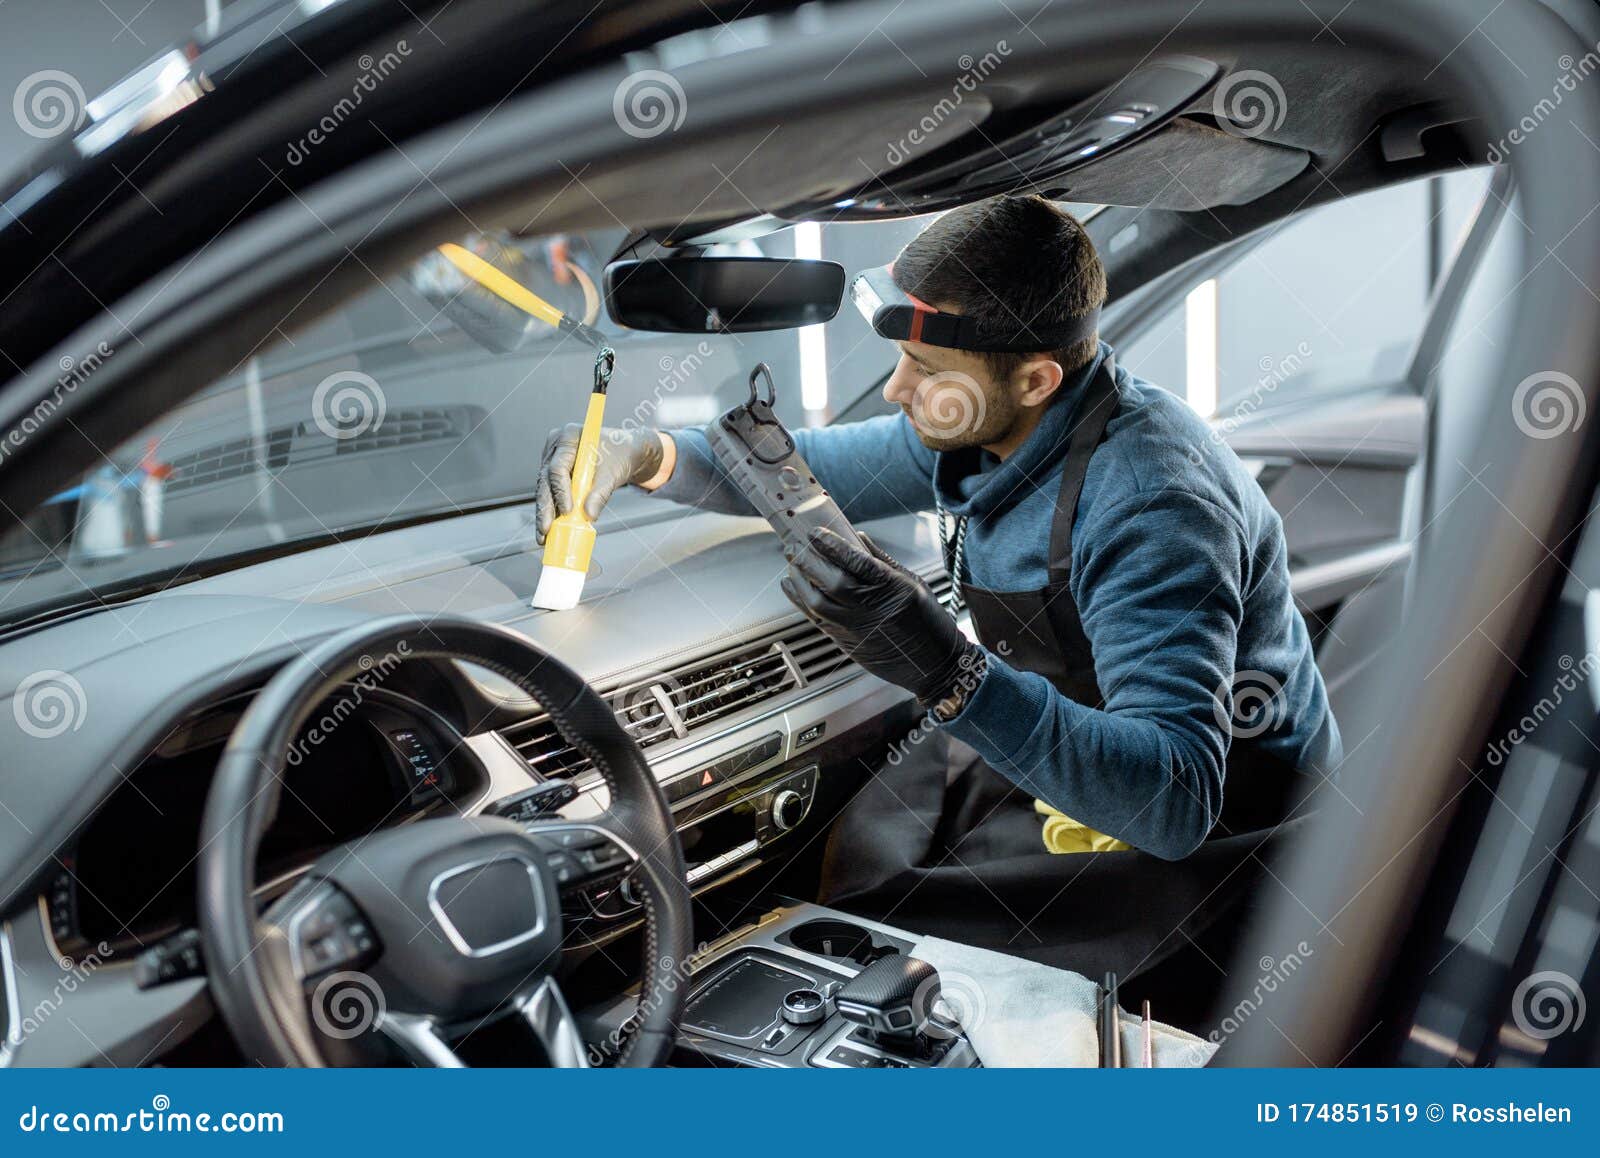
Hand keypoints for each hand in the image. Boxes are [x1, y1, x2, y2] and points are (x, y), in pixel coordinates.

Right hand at [535, 426, 666, 540]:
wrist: (624, 451)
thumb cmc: (620, 455)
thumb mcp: (613, 473)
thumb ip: (600, 494)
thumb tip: (589, 516)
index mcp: (568, 436)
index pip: (558, 467)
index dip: (561, 491)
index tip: (568, 511)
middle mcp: (555, 446)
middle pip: (545, 480)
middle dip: (546, 507)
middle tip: (546, 529)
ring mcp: (551, 459)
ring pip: (544, 489)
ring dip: (544, 513)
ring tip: (543, 536)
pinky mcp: (553, 473)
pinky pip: (549, 493)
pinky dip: (550, 511)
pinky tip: (548, 530)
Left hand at [780, 528, 981, 705]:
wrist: (933, 665)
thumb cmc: (928, 622)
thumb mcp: (912, 583)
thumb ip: (881, 560)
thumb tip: (857, 538)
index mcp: (892, 588)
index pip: (855, 561)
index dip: (831, 545)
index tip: (815, 532)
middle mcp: (871, 608)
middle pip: (831, 581)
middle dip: (808, 561)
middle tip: (795, 546)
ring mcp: (856, 627)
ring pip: (817, 602)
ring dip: (800, 580)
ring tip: (793, 564)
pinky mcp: (847, 642)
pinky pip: (816, 619)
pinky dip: (800, 600)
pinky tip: (793, 587)